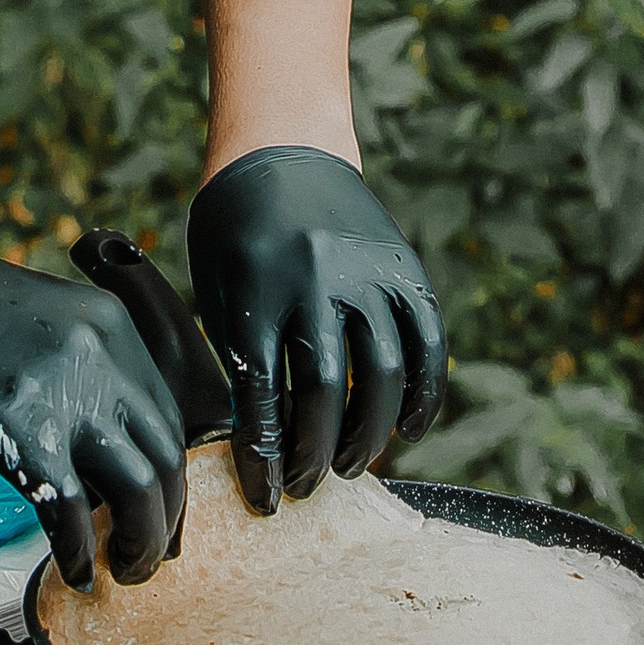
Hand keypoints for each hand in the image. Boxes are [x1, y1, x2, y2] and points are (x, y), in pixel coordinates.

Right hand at [0, 199, 187, 587]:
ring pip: (138, 491)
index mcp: (109, 324)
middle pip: (166, 458)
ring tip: (119, 572)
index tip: (159, 514)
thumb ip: (76, 376)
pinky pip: (69, 511)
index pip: (166, 418)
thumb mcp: (35, 325)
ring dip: (137, 546)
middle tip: (145, 558)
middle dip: (165, 520)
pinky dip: (77, 554)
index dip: (169, 478)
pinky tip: (72, 572)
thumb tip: (94, 459)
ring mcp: (64, 392)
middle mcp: (103, 355)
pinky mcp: (20, 430)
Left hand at [185, 147, 445, 510]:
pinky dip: (424, 395)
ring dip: (369, 434)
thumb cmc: (232, 228)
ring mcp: (367, 271)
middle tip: (306, 486)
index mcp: (256, 287)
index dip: (264, 458)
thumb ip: (239, 355)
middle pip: (323, 393)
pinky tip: (407, 431)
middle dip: (313, 454)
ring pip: (382, 375)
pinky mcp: (405, 267)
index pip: (261, 396)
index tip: (267, 498)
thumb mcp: (215, 285)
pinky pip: (428, 344)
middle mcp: (315, 279)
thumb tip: (258, 441)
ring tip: (349, 464)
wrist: (282, 146)